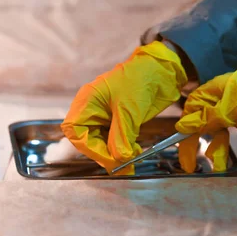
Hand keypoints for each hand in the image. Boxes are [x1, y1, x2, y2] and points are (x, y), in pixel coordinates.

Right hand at [61, 42, 187, 174]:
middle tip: (124, 166)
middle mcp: (92, 110)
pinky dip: (123, 149)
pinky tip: (134, 151)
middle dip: (105, 154)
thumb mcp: (129, 109)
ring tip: (132, 160)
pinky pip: (114, 140)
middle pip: (88, 140)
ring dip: (115, 154)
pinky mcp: (117, 121)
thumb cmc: (140, 79)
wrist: (161, 69)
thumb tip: (119, 158)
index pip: (76, 131)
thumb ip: (122, 136)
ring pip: (102, 143)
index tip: (109, 159)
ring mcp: (104, 117)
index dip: (90, 148)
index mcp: (86, 101)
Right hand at [175, 65, 236, 171]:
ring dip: (226, 141)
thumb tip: (181, 127)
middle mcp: (224, 94)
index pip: (192, 112)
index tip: (187, 153)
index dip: (187, 133)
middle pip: (209, 120)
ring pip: (227, 123)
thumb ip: (204, 120)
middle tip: (209, 162)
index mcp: (212, 91)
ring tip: (226, 159)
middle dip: (210, 143)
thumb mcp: (225, 112)